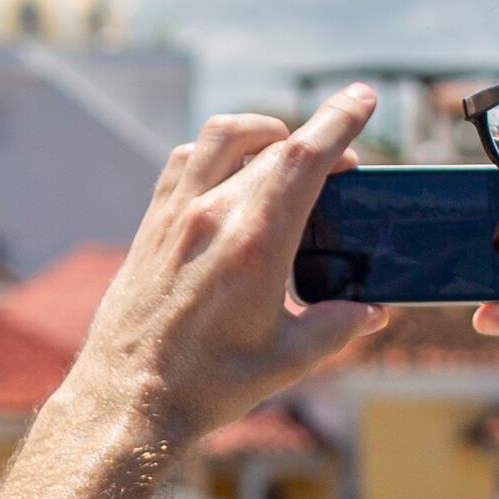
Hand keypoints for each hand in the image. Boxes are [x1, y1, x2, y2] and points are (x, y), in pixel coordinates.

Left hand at [60, 84, 389, 450]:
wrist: (128, 401)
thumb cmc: (207, 385)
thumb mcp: (288, 360)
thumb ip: (337, 327)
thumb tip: (371, 311)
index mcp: (255, 243)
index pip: (303, 156)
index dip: (338, 119)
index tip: (362, 97)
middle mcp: (211, 215)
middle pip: (273, 146)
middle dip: (316, 142)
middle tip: (343, 167)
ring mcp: (175, 216)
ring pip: (220, 138)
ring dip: (261, 131)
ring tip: (285, 151)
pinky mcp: (151, 226)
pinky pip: (183, 163)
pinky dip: (214, 152)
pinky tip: (229, 176)